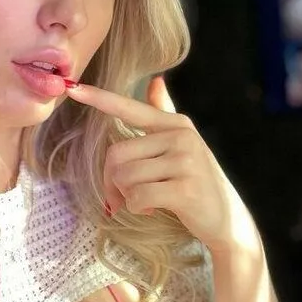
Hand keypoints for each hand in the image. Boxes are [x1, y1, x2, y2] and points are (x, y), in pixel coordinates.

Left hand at [66, 75, 258, 254]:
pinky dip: (137, 208)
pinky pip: (137, 196)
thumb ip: (166, 114)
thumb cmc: (196, 183)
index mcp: (175, 124)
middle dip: (112, 181)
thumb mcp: (183, 146)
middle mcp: (181, 137)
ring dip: (126, 196)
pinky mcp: (185, 189)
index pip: (130, 108)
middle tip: (124, 196)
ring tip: (145, 201)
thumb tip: (156, 80)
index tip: (72, 88)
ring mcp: (185, 162)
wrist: (228, 221)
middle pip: (116, 153)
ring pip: (124, 177)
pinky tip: (152, 210)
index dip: (99, 99)